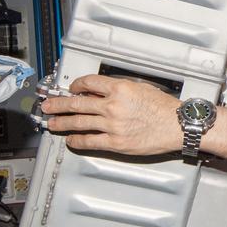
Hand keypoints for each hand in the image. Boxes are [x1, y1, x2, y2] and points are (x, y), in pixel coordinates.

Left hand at [41, 75, 182, 155]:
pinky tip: (72, 139)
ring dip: (62, 122)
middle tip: (48, 105)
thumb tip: (98, 94)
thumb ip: (118, 91)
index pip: (88, 83)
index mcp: (120, 88)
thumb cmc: (164, 108)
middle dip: (58, 104)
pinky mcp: (116, 143)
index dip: (75, 86)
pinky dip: (77, 140)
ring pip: (79, 123)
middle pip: (77, 103)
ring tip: (53, 123)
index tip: (71, 89)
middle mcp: (113, 106)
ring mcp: (112, 125)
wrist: (177, 125)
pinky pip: (90, 141)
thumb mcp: (140, 88)